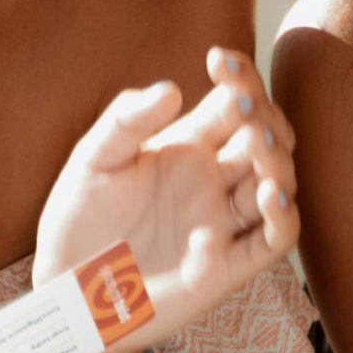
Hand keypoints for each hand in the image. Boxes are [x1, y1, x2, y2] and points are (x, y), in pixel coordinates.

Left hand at [34, 48, 301, 342]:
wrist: (68, 291)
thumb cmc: (78, 220)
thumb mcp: (92, 160)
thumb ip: (125, 121)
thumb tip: (172, 89)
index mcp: (189, 147)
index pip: (234, 104)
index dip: (238, 79)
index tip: (219, 61)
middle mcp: (215, 181)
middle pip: (266, 139)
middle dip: (265, 118)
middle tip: (244, 108)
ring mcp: (225, 222)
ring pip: (278, 183)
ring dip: (277, 161)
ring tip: (258, 148)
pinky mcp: (228, 265)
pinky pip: (274, 240)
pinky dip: (283, 218)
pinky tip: (270, 196)